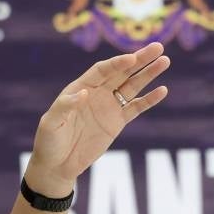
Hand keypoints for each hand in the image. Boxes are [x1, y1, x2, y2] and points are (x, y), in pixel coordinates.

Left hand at [25, 41, 169, 196]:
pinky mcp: (117, 122)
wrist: (57, 165)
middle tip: (158, 47)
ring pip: (132, 86)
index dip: (117, 63)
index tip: (132, 58)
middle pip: (121, 72)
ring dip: (148, 74)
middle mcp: (96, 93)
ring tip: (164, 61)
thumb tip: (85, 92)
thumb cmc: (48, 142)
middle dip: (139, 60)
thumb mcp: (51, 123)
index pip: (101, 71)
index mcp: (79, 88)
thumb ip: (65, 106)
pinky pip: (135, 107)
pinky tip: (162, 90)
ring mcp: (108, 107)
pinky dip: (149, 99)